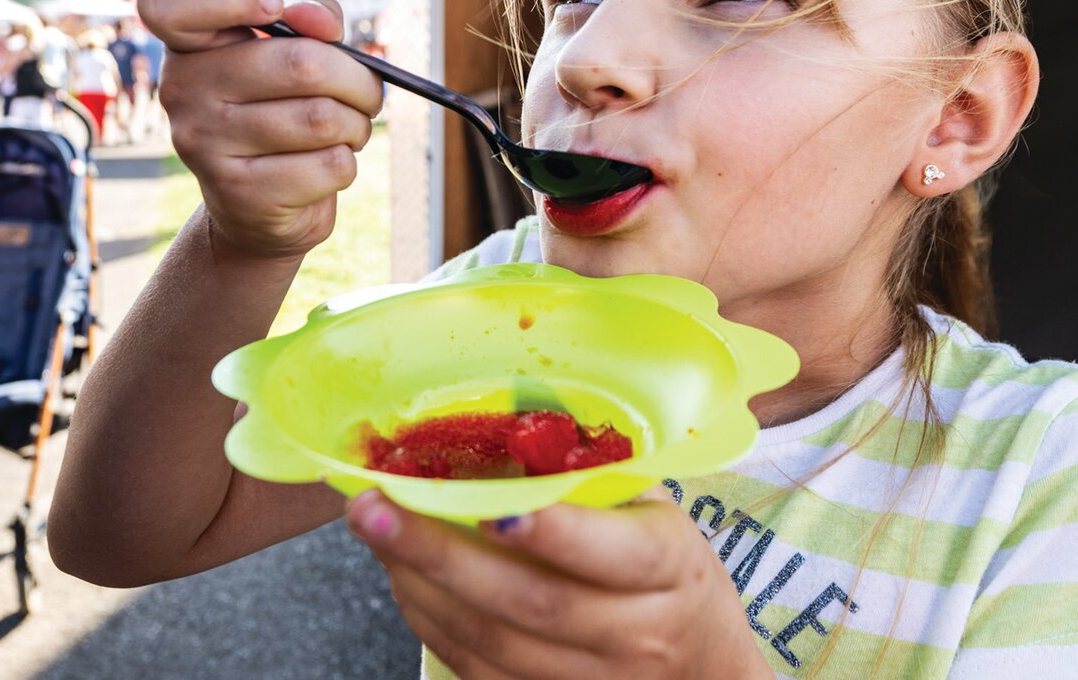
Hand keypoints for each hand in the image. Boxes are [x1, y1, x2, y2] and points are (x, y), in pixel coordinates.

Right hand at [140, 0, 382, 260]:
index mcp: (188, 44)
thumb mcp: (291, 50)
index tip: (275, 7)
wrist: (257, 205)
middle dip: (357, 80)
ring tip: (347, 130)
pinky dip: (346, 164)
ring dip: (356, 125)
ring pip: (323, 119)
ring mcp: (203, 144)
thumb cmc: (280, 109)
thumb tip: (322, 23)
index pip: (167, 1)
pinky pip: (329, 165)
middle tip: (364, 93)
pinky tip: (326, 164)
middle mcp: (182, 90)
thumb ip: (309, 14)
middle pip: (304, 64)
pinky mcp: (238, 193)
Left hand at [347, 490, 773, 679]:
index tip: (491, 507)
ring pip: (492, 641)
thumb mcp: (655, 515)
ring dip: (419, 584)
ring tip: (374, 532)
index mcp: (669, 569)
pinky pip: (477, 669)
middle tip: (375, 507)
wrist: (704, 671)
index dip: (552, 532)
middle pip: (530, 601)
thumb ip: (592, 480)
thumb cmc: (670, 573)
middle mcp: (634, 635)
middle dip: (440, 552)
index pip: (613, 555)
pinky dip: (430, 622)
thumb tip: (499, 422)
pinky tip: (401, 577)